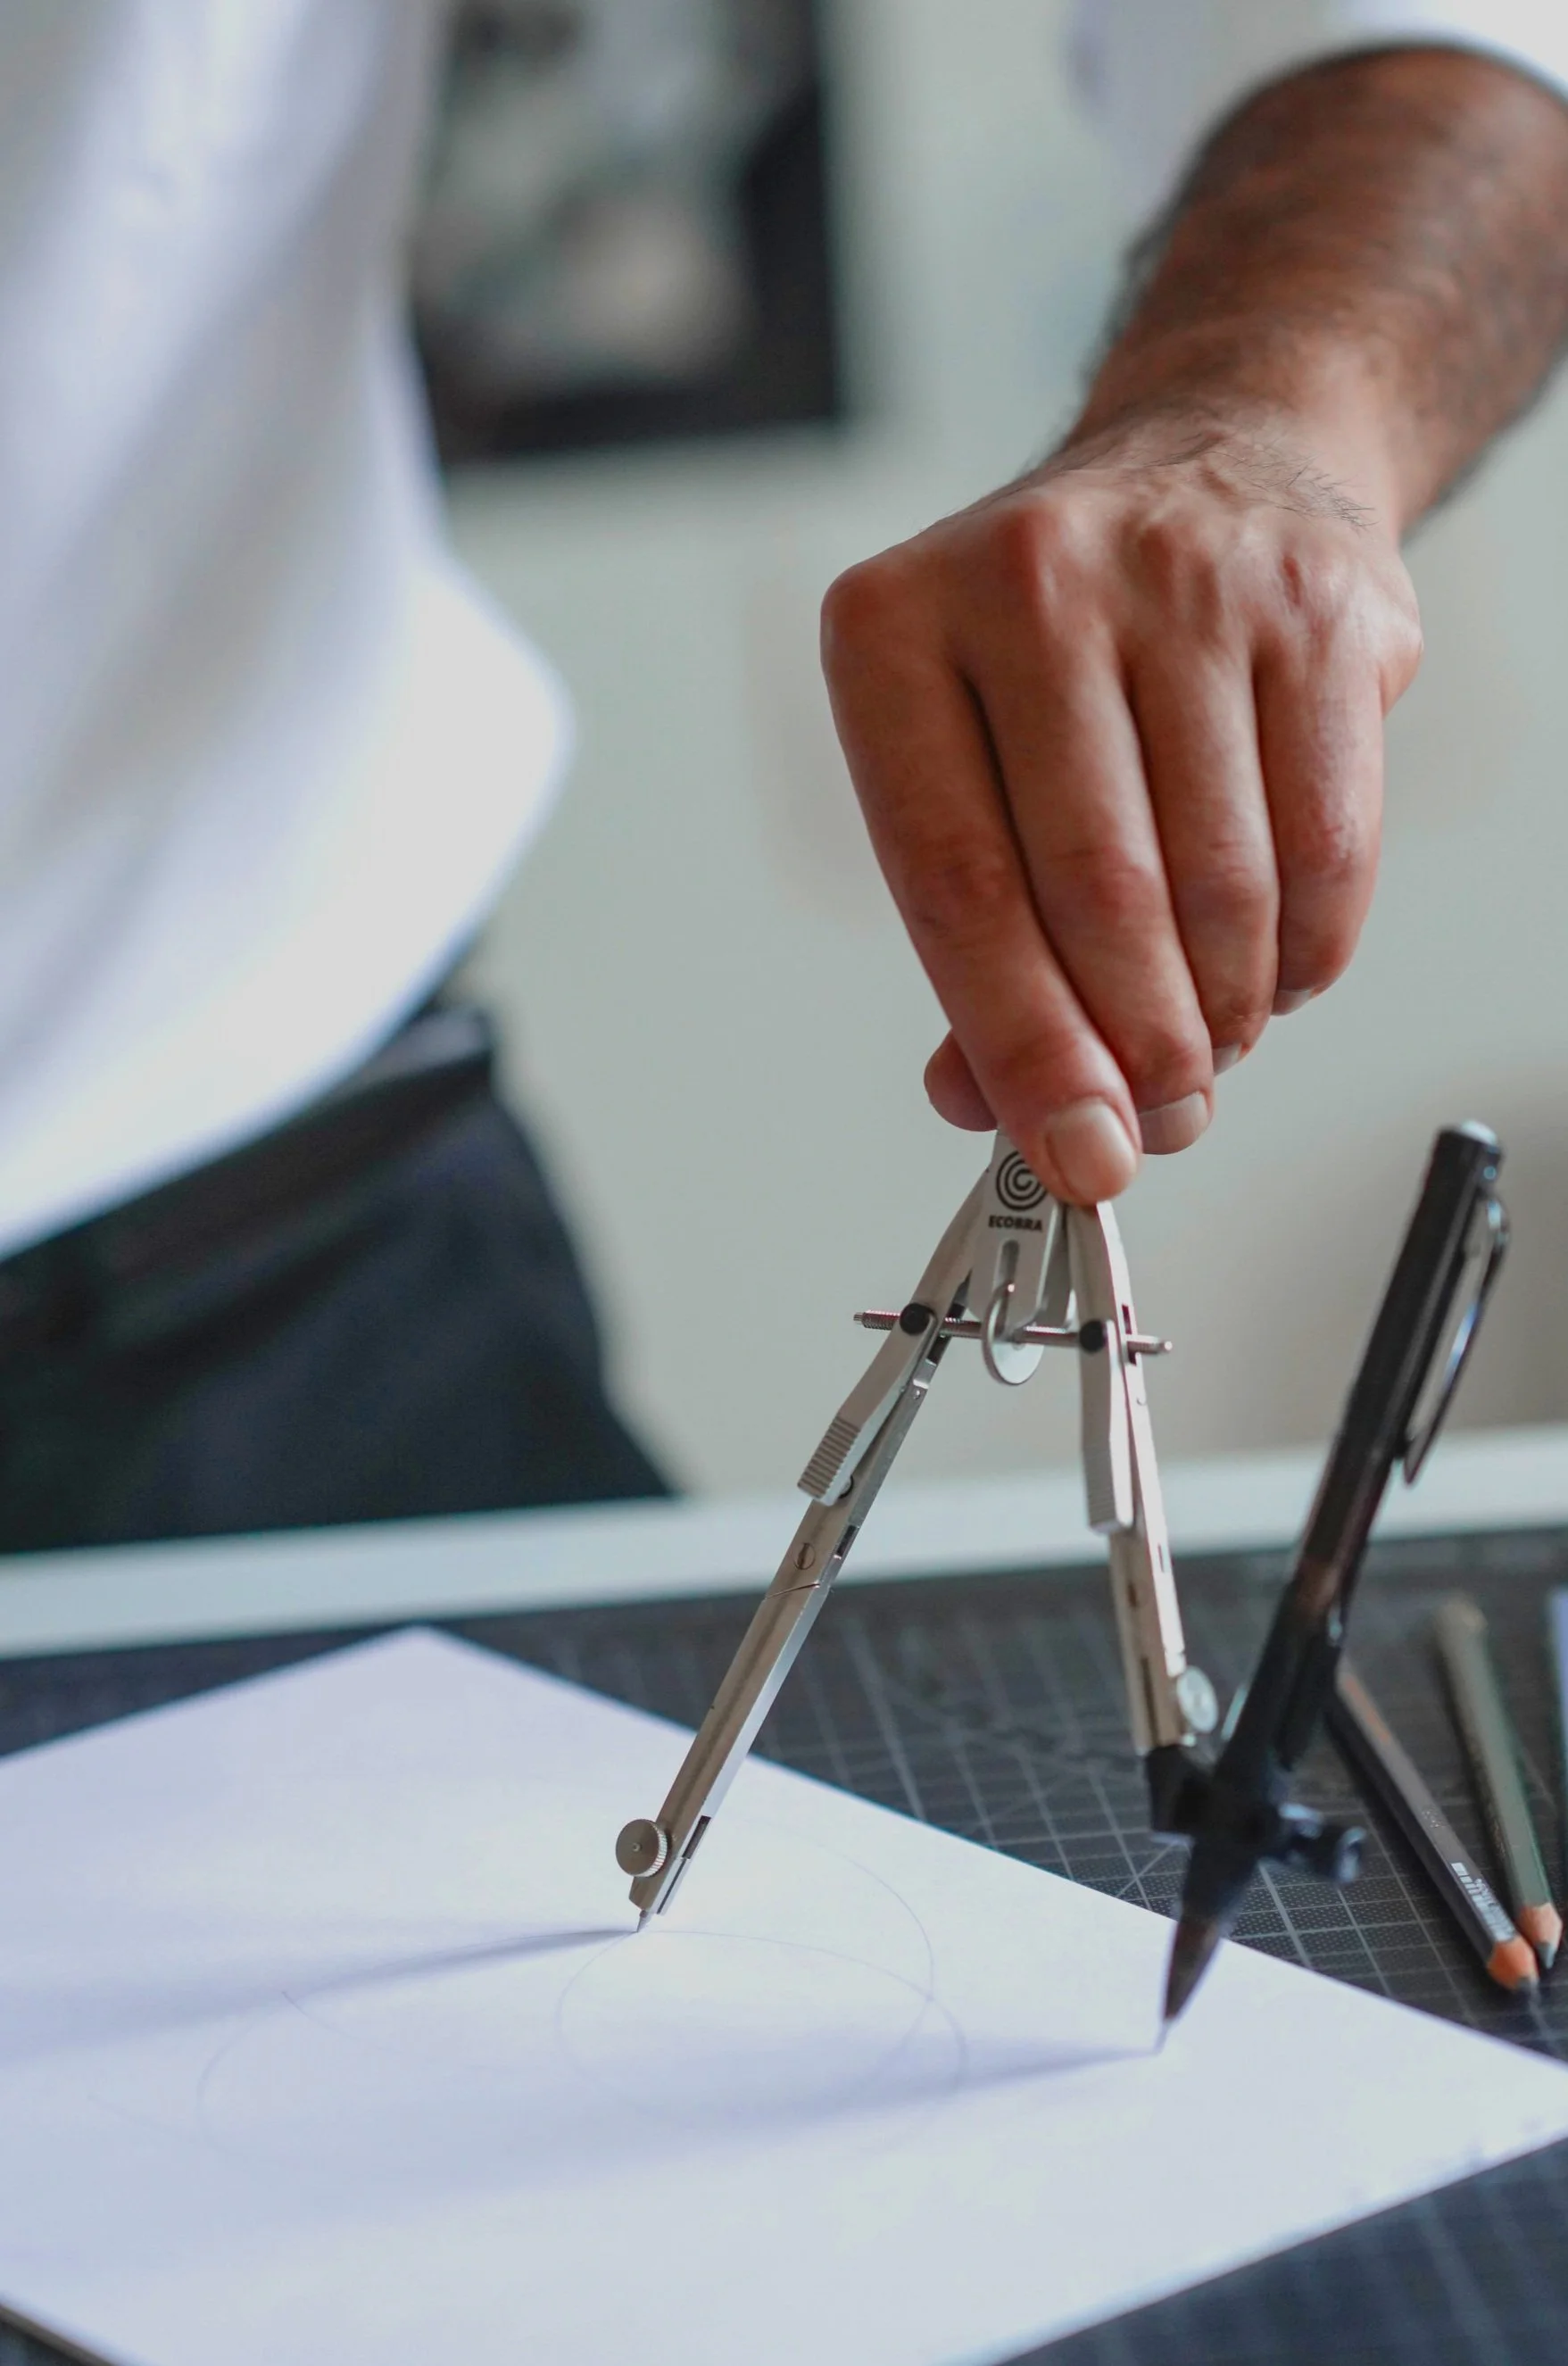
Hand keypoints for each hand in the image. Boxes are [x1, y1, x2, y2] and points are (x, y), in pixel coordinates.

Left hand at [820, 411, 1421, 1200]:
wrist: (1217, 463)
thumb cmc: (1061, 648)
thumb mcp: (959, 750)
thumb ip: (964, 934)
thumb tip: (989, 1106)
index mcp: (895, 631)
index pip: (957, 886)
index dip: (1021, 1048)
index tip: (1073, 1154)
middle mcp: (1033, 584)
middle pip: (1096, 893)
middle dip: (1137, 1051)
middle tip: (1158, 1122)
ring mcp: (1186, 582)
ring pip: (1219, 880)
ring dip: (1224, 1012)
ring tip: (1210, 1047)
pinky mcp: (1316, 610)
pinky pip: (1326, 843)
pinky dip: (1306, 950)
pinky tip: (1274, 971)